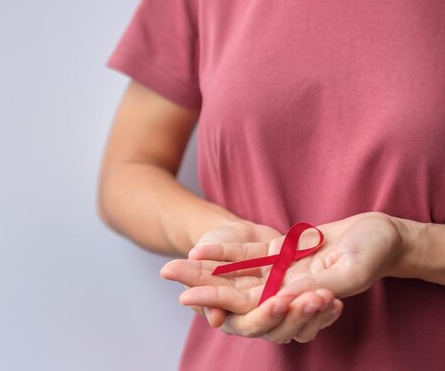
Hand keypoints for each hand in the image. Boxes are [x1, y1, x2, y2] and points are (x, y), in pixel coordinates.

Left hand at [163, 212, 401, 341]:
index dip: (218, 303)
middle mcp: (282, 292)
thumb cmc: (373, 253)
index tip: (187, 296)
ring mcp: (277, 272)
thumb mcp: (347, 270)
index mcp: (297, 303)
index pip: (250, 310)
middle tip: (166, 274)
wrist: (381, 235)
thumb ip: (315, 286)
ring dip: (203, 271)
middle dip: (200, 286)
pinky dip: (223, 252)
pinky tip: (198, 249)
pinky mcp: (277, 253)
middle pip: (233, 295)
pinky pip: (245, 255)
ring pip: (233, 275)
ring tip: (171, 267)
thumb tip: (279, 297)